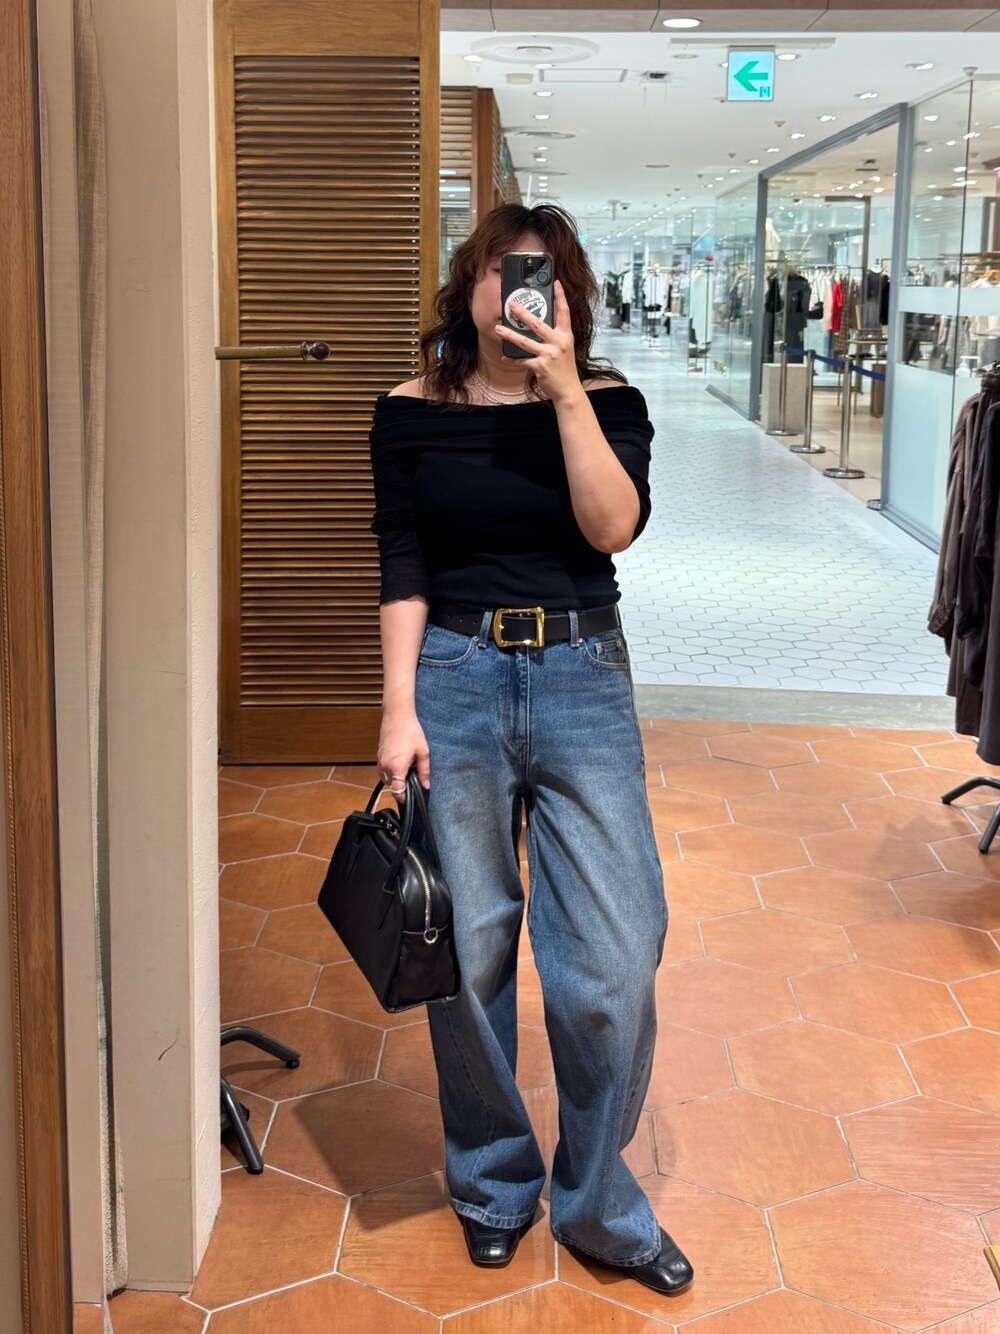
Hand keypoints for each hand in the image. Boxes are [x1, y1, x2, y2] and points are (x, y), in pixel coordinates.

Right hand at [377, 710, 429, 801]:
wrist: (397, 716)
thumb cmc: (410, 731)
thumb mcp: (422, 752)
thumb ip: (424, 771)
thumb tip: (426, 785)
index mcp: (397, 766)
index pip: (397, 791)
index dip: (404, 797)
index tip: (410, 798)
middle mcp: (385, 766)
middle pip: (392, 786)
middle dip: (402, 785)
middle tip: (413, 775)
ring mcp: (380, 760)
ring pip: (387, 778)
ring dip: (396, 777)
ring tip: (406, 766)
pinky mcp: (378, 756)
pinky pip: (383, 770)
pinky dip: (391, 770)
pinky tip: (400, 760)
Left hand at [495, 280, 580, 404]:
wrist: (568, 389)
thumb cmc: (565, 369)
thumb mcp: (564, 348)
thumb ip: (554, 336)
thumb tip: (538, 324)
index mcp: (565, 336)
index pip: (564, 312)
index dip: (560, 297)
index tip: (556, 283)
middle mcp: (558, 343)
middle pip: (538, 324)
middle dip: (523, 313)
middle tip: (511, 305)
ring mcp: (549, 355)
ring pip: (525, 342)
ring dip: (510, 335)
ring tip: (498, 329)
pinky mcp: (540, 366)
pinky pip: (522, 360)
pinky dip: (512, 359)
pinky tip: (504, 356)